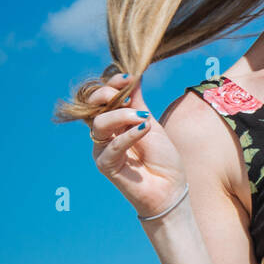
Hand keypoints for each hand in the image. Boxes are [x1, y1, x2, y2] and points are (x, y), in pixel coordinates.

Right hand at [85, 72, 187, 218]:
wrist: (171, 188)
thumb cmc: (163, 158)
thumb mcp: (150, 123)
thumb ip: (138, 102)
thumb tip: (134, 75)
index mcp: (115, 122)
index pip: (102, 98)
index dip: (112, 84)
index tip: (128, 77)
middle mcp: (105, 134)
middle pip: (93, 107)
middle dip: (107, 95)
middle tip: (126, 97)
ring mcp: (103, 149)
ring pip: (99, 124)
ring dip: (121, 116)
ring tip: (143, 119)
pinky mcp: (106, 165)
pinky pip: (111, 146)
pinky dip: (128, 135)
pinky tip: (143, 129)